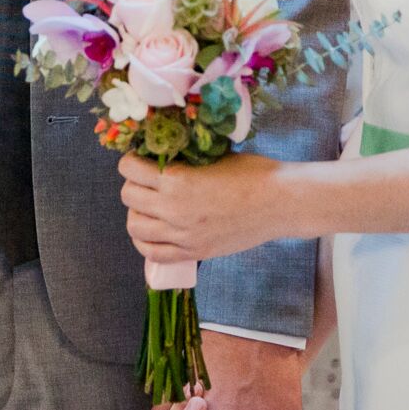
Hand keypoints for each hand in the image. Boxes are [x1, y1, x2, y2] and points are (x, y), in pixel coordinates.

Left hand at [119, 152, 289, 263]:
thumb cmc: (252, 174)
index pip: (129, 170)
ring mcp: (183, 235)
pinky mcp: (193, 253)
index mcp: (177, 180)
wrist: (280, 203)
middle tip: (147, 180)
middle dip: (134, 184)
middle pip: (128, 197)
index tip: (140, 159)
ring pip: (134, 226)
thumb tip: (158, 156)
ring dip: (137, 212)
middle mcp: (174, 210)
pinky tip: (154, 230)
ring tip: (150, 205)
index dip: (132, 161)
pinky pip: (153, 253)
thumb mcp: (211, 156)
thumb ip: (182, 160)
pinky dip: (146, 241)